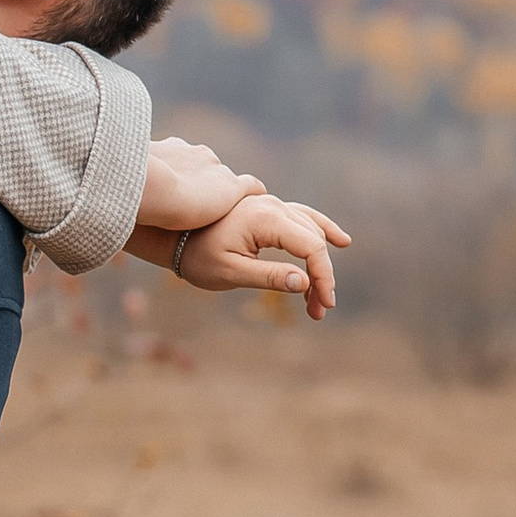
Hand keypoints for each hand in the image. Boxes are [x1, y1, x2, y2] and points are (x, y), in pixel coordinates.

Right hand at [133, 134, 266, 234]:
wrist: (152, 187)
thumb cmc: (130, 187)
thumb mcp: (122, 180)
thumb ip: (123, 184)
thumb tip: (108, 196)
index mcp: (172, 150)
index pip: (184, 160)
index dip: (184, 176)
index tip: (181, 189)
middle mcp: (197, 154)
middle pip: (208, 169)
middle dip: (207, 183)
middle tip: (204, 203)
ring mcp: (216, 170)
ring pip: (229, 181)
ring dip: (228, 193)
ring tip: (232, 211)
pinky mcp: (232, 187)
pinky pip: (252, 188)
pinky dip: (254, 196)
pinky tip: (260, 207)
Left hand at [172, 192, 350, 320]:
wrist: (174, 236)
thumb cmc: (198, 257)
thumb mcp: (231, 272)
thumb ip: (269, 276)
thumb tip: (305, 284)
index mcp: (265, 219)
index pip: (311, 246)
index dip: (323, 276)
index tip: (323, 304)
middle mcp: (272, 205)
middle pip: (314, 241)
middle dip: (321, 277)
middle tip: (318, 311)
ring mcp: (271, 205)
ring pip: (311, 232)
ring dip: (320, 263)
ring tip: (322, 295)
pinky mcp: (268, 210)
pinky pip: (303, 218)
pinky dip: (321, 231)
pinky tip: (341, 241)